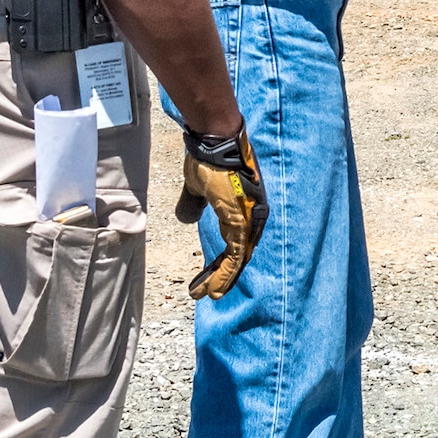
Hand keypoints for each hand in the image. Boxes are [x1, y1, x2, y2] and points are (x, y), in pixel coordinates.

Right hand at [176, 123, 268, 300]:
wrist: (215, 142)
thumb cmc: (207, 159)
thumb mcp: (197, 187)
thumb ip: (193, 204)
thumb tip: (187, 219)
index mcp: (241, 208)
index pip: (234, 242)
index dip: (222, 262)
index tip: (209, 278)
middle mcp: (251, 215)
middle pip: (238, 253)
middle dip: (222, 275)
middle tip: (208, 293)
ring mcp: (249, 218)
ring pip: (238, 258)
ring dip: (221, 279)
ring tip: (207, 295)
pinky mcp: (242, 220)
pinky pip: (236, 254)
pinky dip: (225, 274)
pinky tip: (213, 289)